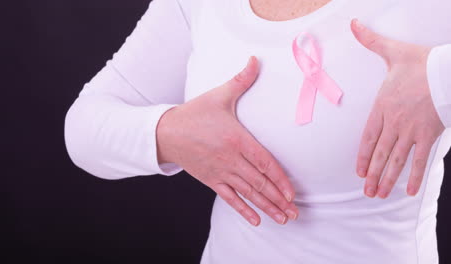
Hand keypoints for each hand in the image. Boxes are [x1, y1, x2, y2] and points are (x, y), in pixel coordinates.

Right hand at [156, 56, 298, 224]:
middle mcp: (231, 159)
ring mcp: (221, 172)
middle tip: (296, 212)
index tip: (292, 193)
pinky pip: (230, 198)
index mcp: (237, 139)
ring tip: (283, 219)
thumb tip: (256, 59)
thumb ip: (241, 80)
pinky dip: (243, 210)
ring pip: (248, 193)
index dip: (280, 179)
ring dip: (267, 207)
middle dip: (279, 199)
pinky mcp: (211, 180)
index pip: (264, 162)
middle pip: (259, 183)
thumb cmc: (194, 113)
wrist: (166, 132)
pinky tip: (256, 221)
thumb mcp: (218, 96)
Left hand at [350, 18, 444, 198]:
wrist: (448, 70)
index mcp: (381, 107)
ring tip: (379, 195)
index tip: (358, 171)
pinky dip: (414, 177)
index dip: (362, 156)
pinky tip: (409, 191)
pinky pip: (420, 160)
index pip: (367, 138)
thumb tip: (353, 24)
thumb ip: (370, 41)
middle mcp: (394, 123)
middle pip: (379, 155)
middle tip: (367, 192)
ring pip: (395, 161)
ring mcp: (411, 131)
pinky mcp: (429, 135)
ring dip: (386, 179)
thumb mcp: (392, 52)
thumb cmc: (421, 63)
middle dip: (372, 175)